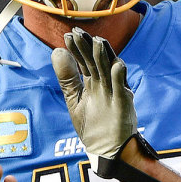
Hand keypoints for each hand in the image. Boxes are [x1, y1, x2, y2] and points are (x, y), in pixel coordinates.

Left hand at [50, 27, 138, 160]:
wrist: (105, 149)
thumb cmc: (92, 126)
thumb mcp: (74, 100)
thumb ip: (67, 78)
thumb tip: (56, 51)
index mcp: (93, 82)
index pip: (84, 60)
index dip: (77, 48)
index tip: (68, 35)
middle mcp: (105, 84)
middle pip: (96, 61)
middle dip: (88, 47)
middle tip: (79, 32)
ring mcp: (115, 93)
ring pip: (110, 71)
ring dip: (105, 57)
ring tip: (98, 42)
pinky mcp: (124, 105)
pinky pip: (123, 90)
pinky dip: (120, 78)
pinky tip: (117, 66)